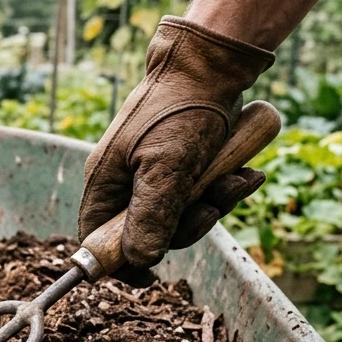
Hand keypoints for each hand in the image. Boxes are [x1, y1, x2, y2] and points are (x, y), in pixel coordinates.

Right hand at [78, 17, 273, 280]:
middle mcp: (125, 184)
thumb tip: (140, 261)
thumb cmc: (181, 110)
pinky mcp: (183, 169)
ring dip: (214, 206)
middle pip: (146, 236)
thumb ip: (152, 217)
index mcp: (105, 183)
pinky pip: (201, 198)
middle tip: (209, 208)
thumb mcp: (167, 168)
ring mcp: (154, 177)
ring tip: (236, 179)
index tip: (152, 275)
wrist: (213, 65)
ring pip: (179, 219)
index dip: (121, 261)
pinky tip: (244, 173)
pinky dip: (224, 190)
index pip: (97, 240)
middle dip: (185, 228)